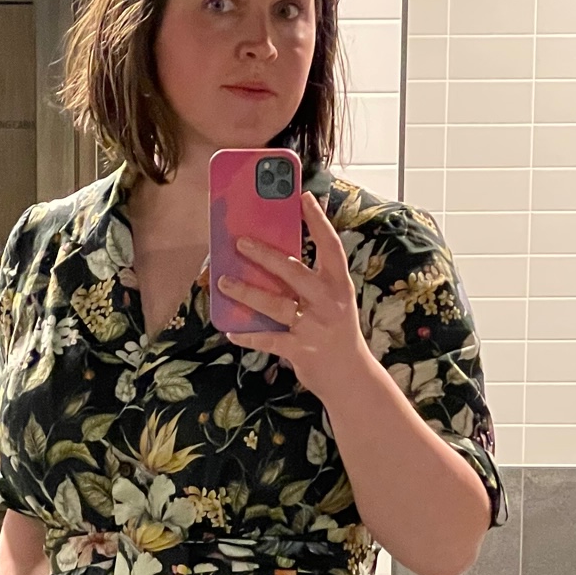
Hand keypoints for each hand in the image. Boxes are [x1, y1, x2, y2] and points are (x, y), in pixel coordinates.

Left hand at [216, 190, 372, 399]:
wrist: (351, 378)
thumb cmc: (337, 333)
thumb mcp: (334, 302)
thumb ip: (311, 283)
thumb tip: (276, 259)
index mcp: (339, 285)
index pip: (331, 245)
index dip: (318, 220)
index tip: (304, 197)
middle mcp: (328, 301)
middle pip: (293, 271)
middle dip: (265, 255)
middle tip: (240, 241)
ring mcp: (314, 326)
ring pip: (275, 304)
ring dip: (246, 292)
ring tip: (224, 281)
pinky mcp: (300, 349)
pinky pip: (268, 339)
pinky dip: (247, 335)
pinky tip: (230, 329)